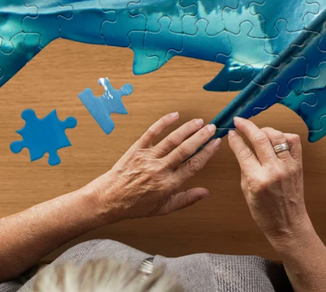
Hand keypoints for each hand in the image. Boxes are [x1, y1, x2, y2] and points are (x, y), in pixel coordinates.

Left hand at [83, 113, 219, 221]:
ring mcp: (148, 158)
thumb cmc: (136, 205)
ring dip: (187, 129)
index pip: (193, 165)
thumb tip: (206, 193)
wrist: (109, 199)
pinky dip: (163, 123)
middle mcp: (160, 169)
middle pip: (185, 149)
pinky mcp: (137, 149)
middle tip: (212, 128)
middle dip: (201, 137)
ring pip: (172, 140)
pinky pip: (152, 133)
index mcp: (168, 184)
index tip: (216, 143)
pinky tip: (174, 116)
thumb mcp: (163, 208)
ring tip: (199, 122)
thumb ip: (186, 199)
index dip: (207, 153)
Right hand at [228, 117, 311, 246]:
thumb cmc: (265, 213)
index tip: (230, 132)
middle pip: (259, 138)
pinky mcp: (298, 164)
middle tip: (239, 121)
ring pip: (276, 135)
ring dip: (264, 130)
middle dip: (247, 126)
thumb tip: (240, 146)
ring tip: (257, 132)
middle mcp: (274, 171)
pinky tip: (275, 139)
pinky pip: (292, 141)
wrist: (289, 224)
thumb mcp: (246, 191)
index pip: (243, 151)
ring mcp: (288, 166)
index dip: (235, 139)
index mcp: (257, 181)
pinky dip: (283, 135)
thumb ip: (244, 167)